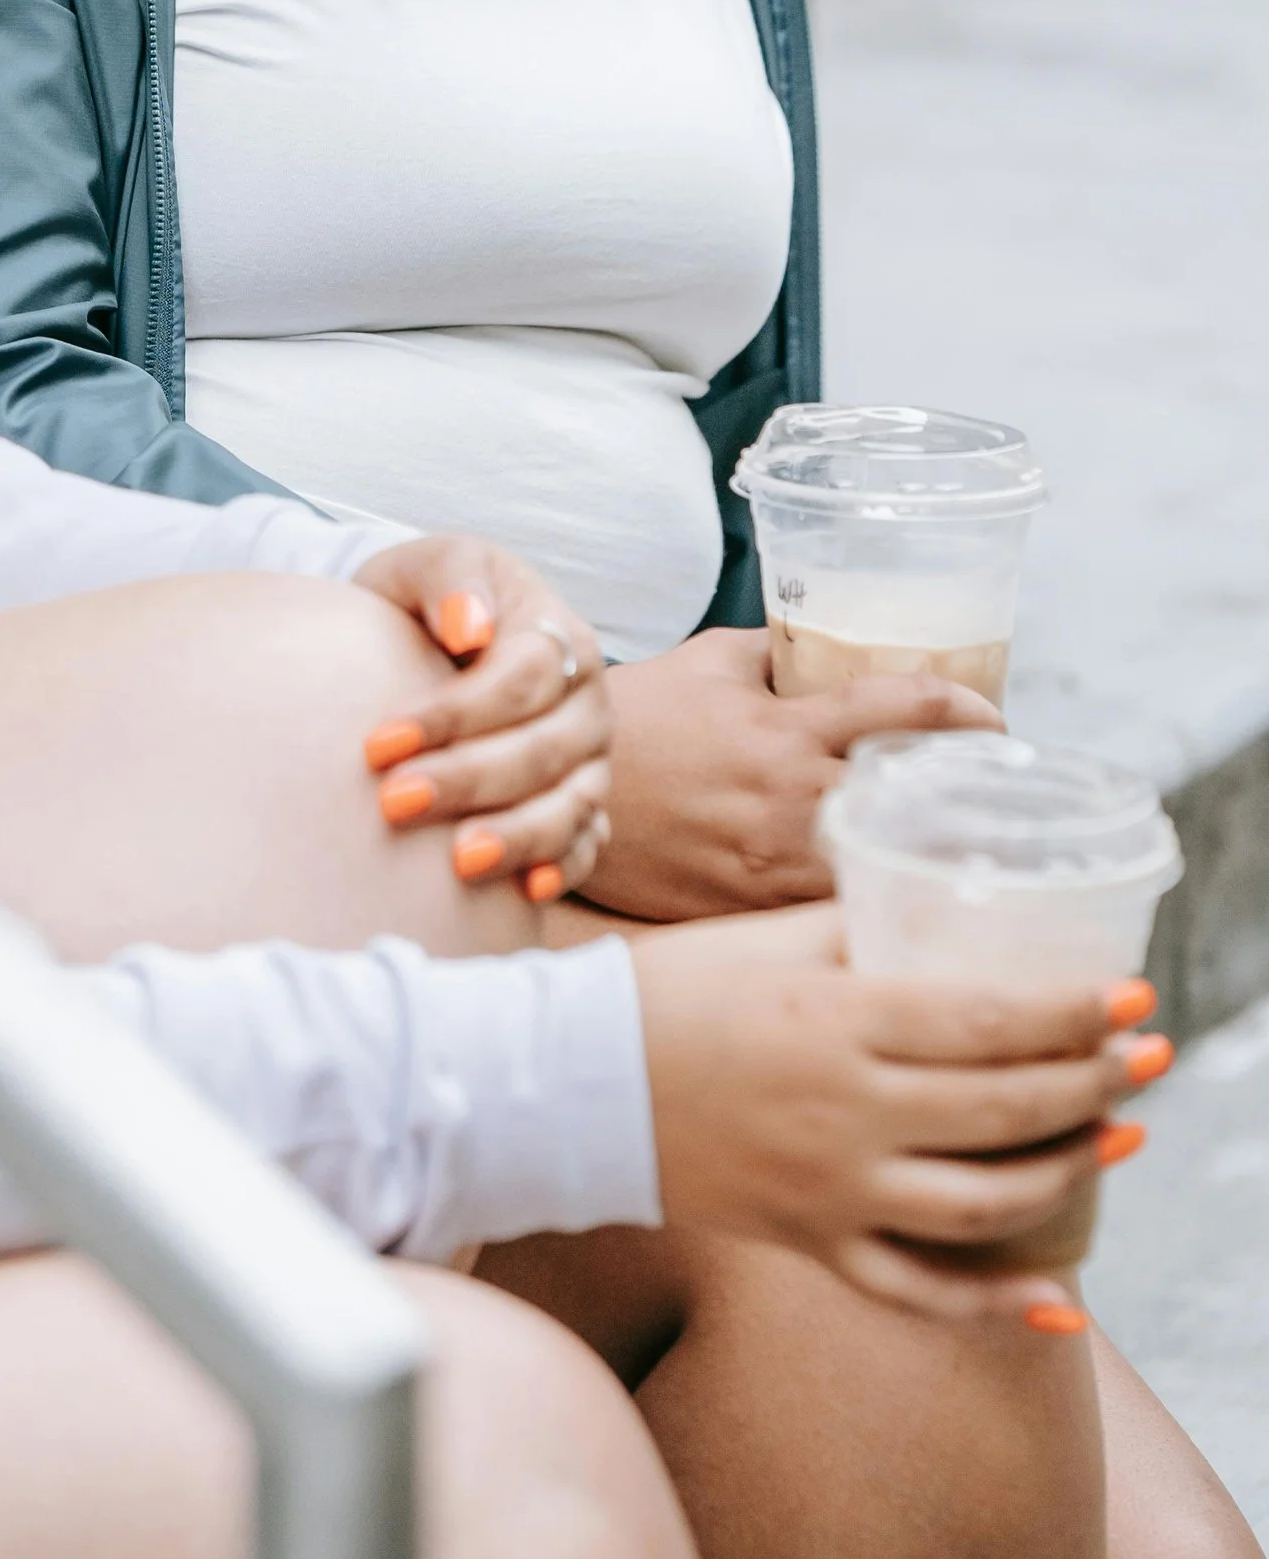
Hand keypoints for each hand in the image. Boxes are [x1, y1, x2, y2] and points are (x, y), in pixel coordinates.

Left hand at [350, 535, 612, 902]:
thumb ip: (449, 577)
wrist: (434, 641)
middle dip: (468, 780)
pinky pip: (587, 846)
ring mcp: (591, 761)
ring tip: (456, 862)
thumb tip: (469, 624)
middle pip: (543, 749)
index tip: (377, 743)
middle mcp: (587, 702)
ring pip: (571, 805)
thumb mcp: (428, 564)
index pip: (522, 677)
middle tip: (394, 803)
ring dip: (516, 836)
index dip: (454, 713)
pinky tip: (528, 892)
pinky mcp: (584, 808)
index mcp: (559, 633)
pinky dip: (564, 868)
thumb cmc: (430, 601)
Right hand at [583, 628, 1003, 921]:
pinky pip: (835, 912)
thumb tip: (836, 645)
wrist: (555, 791)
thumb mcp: (709, 661)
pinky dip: (873, 903)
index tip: (996, 722)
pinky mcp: (755, 913)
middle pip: (921, 803)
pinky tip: (897, 900)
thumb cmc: (637, 719)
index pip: (908, 711)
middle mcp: (791, 802)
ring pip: (889, 871)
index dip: (971, 712)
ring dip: (932, 862)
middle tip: (1004, 800)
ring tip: (966, 856)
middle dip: (975, 803)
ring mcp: (775, 867)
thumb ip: (779, 652)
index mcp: (786, 731)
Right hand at [633, 904, 1168, 1323]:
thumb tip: (939, 910)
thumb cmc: (663, 992)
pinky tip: (1065, 1300)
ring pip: (986, 1201)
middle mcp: (847, 1111)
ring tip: (1118, 1137)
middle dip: (1097, 1081)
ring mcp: (833, 1188)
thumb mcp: (762, 941)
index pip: (990, 1020)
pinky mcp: (813, 1242)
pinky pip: (921, 1290)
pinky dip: (999, 1305)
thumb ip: (854, 932)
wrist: (568, 1086)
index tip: (1134, 997)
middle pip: (1007, 1107)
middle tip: (1151, 1055)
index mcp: (836, 1020)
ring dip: (1070, 1171)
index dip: (1076, 1012)